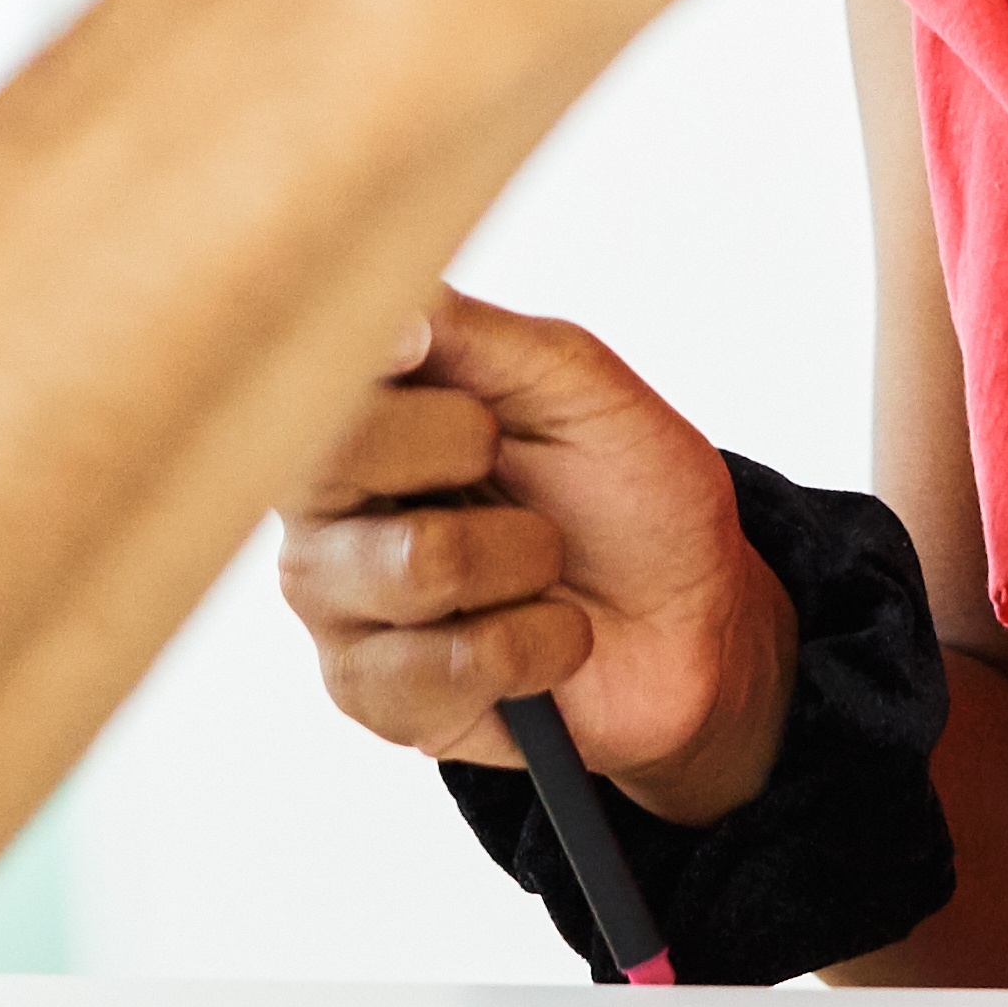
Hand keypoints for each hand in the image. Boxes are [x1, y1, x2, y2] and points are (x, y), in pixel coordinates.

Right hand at [276, 287, 792, 822]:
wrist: (694, 619)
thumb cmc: (626, 488)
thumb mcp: (570, 380)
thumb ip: (472, 336)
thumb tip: (388, 310)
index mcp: (361, 414)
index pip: (312, 368)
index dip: (358, 355)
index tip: (414, 348)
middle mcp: (327, 508)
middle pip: (333, 457)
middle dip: (462, 445)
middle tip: (506, 460)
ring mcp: (341, 606)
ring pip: (416, 563)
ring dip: (524, 558)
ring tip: (543, 562)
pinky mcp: (377, 696)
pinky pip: (455, 664)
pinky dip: (539, 642)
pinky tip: (548, 636)